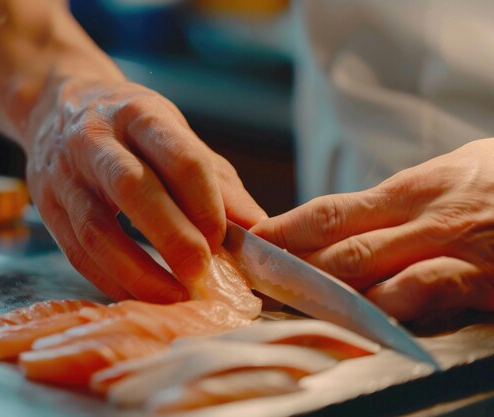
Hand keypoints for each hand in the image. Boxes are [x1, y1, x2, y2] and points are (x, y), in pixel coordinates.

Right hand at [26, 80, 266, 302]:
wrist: (58, 106)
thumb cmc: (129, 127)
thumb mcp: (175, 135)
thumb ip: (216, 182)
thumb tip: (256, 231)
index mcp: (140, 114)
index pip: (180, 157)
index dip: (205, 203)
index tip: (224, 240)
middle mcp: (96, 140)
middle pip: (132, 188)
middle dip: (171, 235)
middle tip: (201, 272)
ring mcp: (64, 174)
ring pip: (96, 229)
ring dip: (137, 270)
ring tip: (174, 297)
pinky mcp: (46, 207)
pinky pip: (77, 252)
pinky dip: (110, 280)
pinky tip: (140, 295)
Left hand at [252, 138, 493, 319]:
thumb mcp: (460, 172)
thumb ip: (408, 198)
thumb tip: (356, 216)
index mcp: (415, 187)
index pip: (330, 210)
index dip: (285, 229)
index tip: (251, 243)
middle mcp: (424, 214)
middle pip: (336, 241)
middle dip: (287, 263)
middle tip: (248, 278)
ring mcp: (453, 246)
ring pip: (366, 267)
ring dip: (318, 287)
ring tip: (279, 301)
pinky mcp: (485, 279)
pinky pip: (422, 293)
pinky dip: (383, 307)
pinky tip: (353, 319)